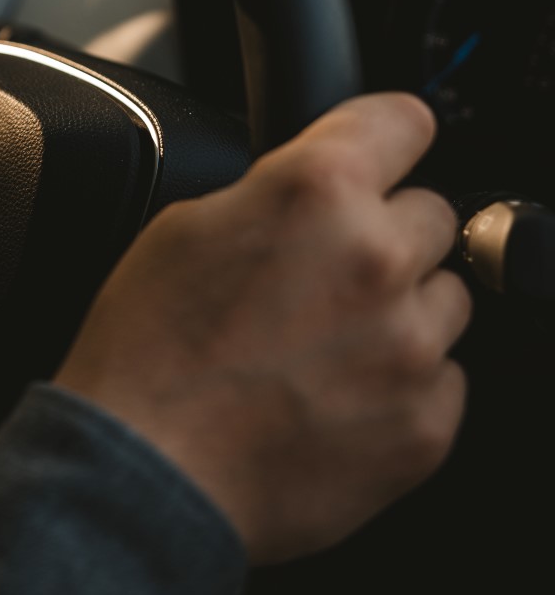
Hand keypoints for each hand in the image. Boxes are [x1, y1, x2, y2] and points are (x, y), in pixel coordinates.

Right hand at [56, 93, 469, 563]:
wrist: (147, 473)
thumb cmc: (149, 353)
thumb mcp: (186, 226)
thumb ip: (271, 194)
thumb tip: (308, 192)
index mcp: (316, 191)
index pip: (405, 121)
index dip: (387, 136)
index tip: (385, 151)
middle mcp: (378, 258)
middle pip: (434, 214)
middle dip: (386, 233)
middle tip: (326, 274)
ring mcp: (410, 346)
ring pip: (448, 300)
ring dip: (402, 310)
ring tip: (328, 344)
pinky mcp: (426, 423)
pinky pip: (445, 380)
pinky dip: (404, 386)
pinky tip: (337, 396)